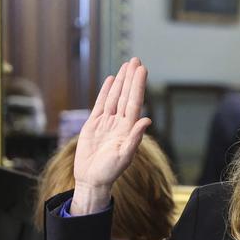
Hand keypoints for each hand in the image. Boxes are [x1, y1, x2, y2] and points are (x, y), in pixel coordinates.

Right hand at [71, 57, 150, 213]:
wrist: (92, 180)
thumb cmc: (109, 172)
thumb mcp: (124, 156)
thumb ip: (135, 138)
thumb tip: (147, 120)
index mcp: (128, 129)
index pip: (134, 102)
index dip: (138, 86)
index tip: (142, 70)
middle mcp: (119, 123)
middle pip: (126, 95)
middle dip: (131, 78)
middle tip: (136, 60)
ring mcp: (107, 122)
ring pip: (114, 97)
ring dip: (120, 82)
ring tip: (126, 66)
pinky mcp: (94, 125)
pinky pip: (101, 104)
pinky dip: (106, 92)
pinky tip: (111, 81)